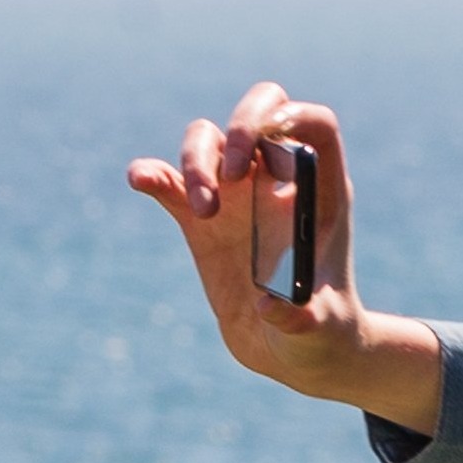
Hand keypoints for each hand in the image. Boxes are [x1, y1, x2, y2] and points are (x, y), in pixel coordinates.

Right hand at [127, 81, 445, 434]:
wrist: (294, 352)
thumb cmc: (322, 334)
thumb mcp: (319, 330)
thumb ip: (302, 318)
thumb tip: (270, 305)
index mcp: (321, 192)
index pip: (314, 125)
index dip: (292, 119)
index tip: (267, 148)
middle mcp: (277, 180)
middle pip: (260, 111)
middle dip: (241, 125)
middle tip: (229, 174)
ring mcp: (236, 194)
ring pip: (209, 139)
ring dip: (196, 162)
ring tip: (204, 213)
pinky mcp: (199, 218)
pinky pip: (168, 180)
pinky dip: (152, 174)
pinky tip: (140, 181)